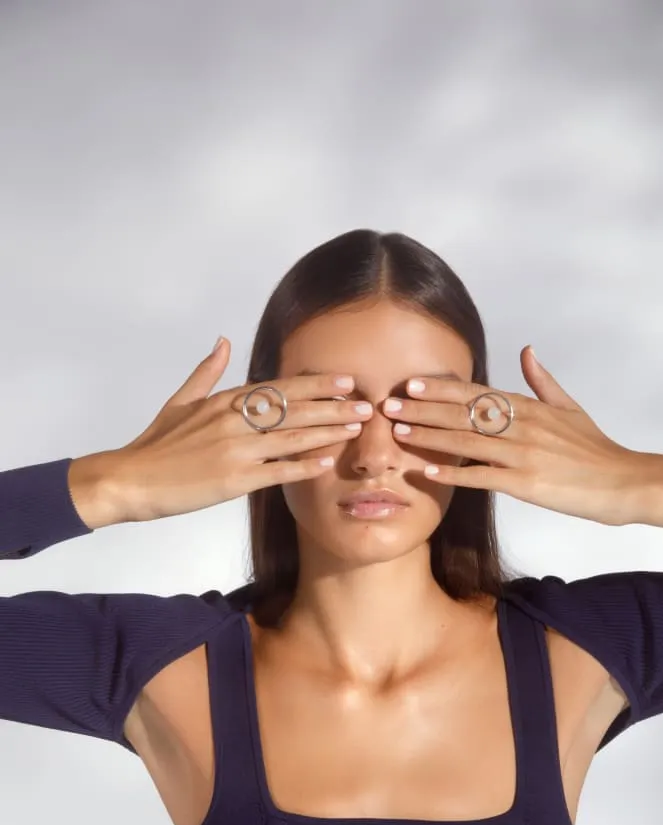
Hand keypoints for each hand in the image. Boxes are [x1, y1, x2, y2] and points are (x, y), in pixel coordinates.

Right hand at [105, 338, 367, 522]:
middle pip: (294, 409)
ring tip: (357, 428)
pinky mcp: (233, 480)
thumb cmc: (156, 444)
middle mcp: (233, 421)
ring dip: (328, 432)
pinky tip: (327, 462)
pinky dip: (303, 466)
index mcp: (223, 401)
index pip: (279, 387)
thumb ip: (206, 372)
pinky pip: (277, 472)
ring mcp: (235, 450)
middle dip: (334, 406)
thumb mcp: (180, 401)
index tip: (344, 380)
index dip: (315, 383)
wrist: (131, 480)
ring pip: (293, 438)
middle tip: (366, 403)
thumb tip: (222, 341)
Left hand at [384, 345, 662, 527]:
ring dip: (430, 436)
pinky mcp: (527, 483)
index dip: (441, 387)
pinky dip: (455, 475)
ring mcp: (524, 454)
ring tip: (399, 432)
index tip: (412, 382)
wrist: (623, 481)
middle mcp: (522, 425)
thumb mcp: (570, 407)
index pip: (477, 393)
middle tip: (389, 403)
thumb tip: (526, 350)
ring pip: (467, 441)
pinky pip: (483, 477)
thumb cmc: (594, 448)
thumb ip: (542, 381)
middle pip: (464, 413)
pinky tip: (429, 474)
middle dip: (423, 407)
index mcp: (530, 407)